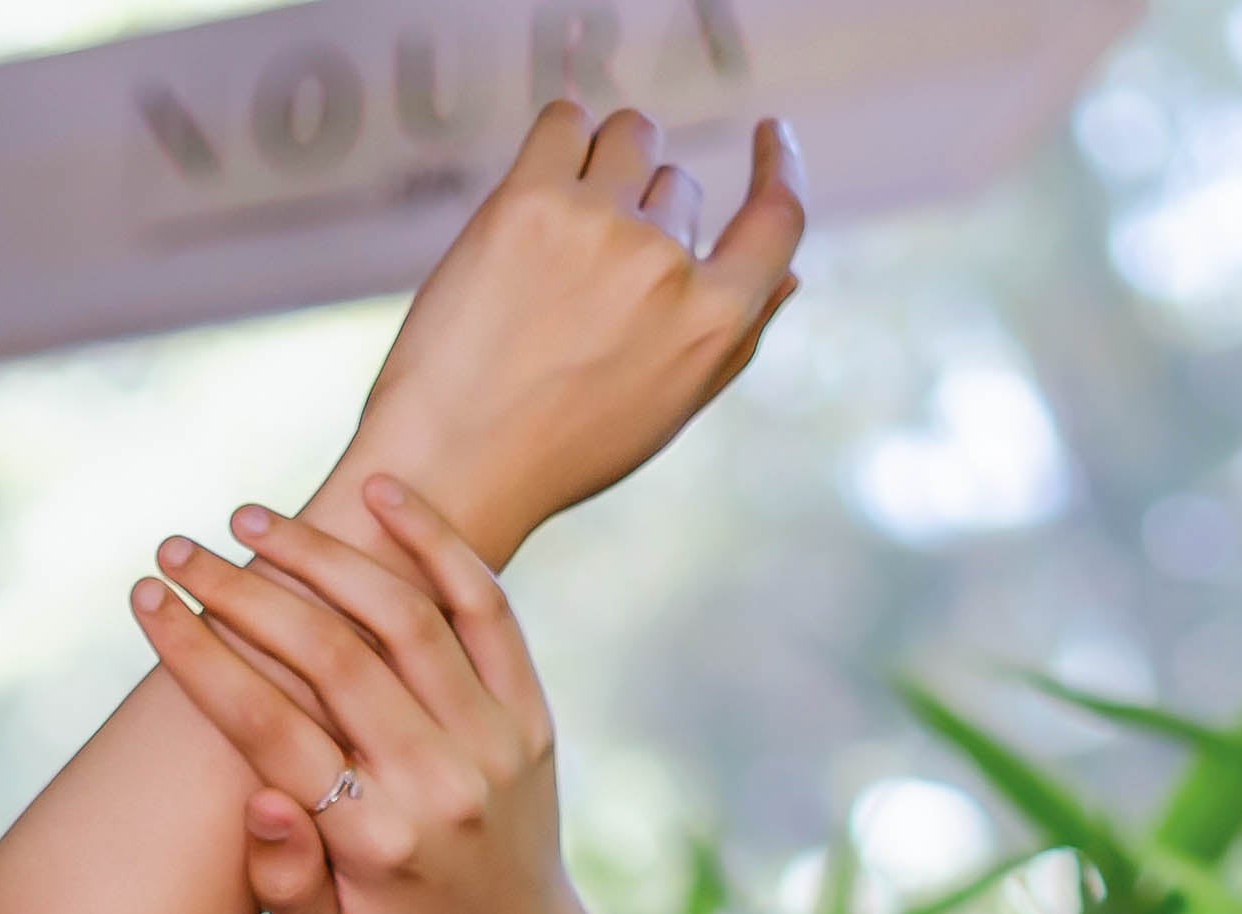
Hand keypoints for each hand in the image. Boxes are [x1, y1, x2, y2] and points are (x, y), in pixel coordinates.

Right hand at [132, 481, 660, 913]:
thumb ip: (283, 878)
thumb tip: (260, 799)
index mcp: (377, 842)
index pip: (270, 728)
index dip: (199, 655)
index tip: (147, 598)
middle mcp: (440, 784)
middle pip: (331, 656)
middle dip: (244, 592)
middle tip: (179, 548)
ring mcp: (493, 741)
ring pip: (402, 615)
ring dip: (322, 553)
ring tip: (250, 520)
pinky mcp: (529, 712)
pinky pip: (486, 608)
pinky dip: (437, 542)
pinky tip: (378, 494)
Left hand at [329, 100, 804, 566]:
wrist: (452, 466)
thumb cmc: (562, 446)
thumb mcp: (668, 406)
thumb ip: (733, 338)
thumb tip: (789, 276)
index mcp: (712, 323)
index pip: (779, 218)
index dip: (781, 166)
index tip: (773, 136)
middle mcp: (664, 267)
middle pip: (679, 183)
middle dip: (645, 214)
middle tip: (585, 280)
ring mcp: (599, 226)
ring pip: (630, 138)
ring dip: (605, 167)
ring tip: (560, 235)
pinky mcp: (530, 199)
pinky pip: (566, 119)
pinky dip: (559, 142)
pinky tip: (536, 194)